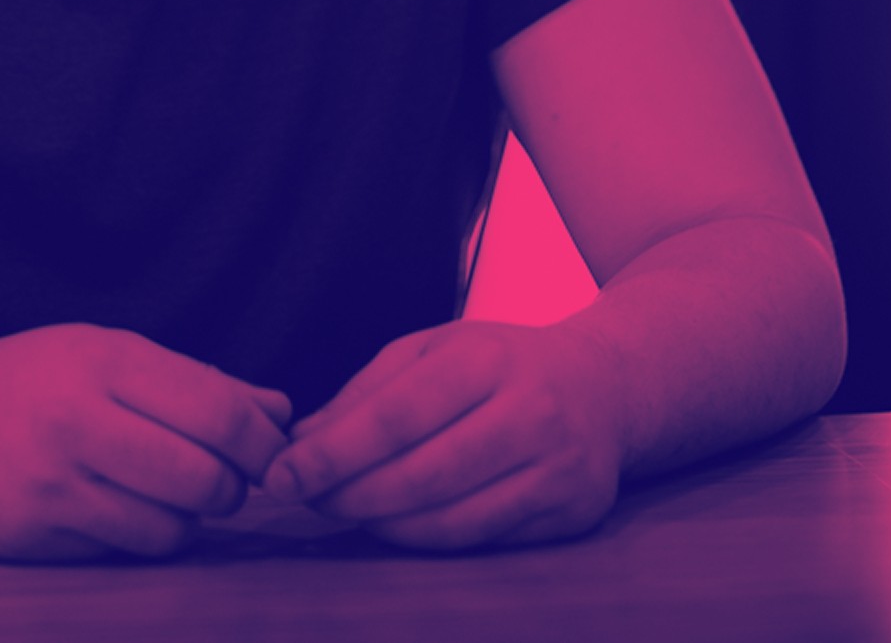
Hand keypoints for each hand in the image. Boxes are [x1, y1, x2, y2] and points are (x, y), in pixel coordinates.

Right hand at [0, 324, 292, 561]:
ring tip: (165, 496)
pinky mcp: (32, 533)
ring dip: (185, 520)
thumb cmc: (25, 382)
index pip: (220, 411)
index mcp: (103, 359)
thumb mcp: (101, 355)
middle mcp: (77, 417)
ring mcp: (51, 481)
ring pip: (170, 526)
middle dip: (230, 490)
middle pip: (205, 477)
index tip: (270, 456)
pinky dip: (138, 539)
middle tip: (220, 484)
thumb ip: (194, 382)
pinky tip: (116, 511)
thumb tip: (281, 412)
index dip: (261, 444)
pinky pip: (122, 550)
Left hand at [258, 320, 622, 550]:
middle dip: (351, 496)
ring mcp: (558, 468)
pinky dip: (429, 540)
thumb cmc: (500, 363)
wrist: (606, 385)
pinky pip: (484, 541)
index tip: (283, 475)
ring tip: (345, 512)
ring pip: (452, 521)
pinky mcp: (573, 513)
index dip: (333, 454)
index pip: (396, 416)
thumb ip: (366, 392)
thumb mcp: (433, 349)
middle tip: (307, 501)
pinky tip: (398, 525)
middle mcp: (531, 412)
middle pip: (421, 476)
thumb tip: (301, 443)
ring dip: (384, 526)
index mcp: (487, 358)